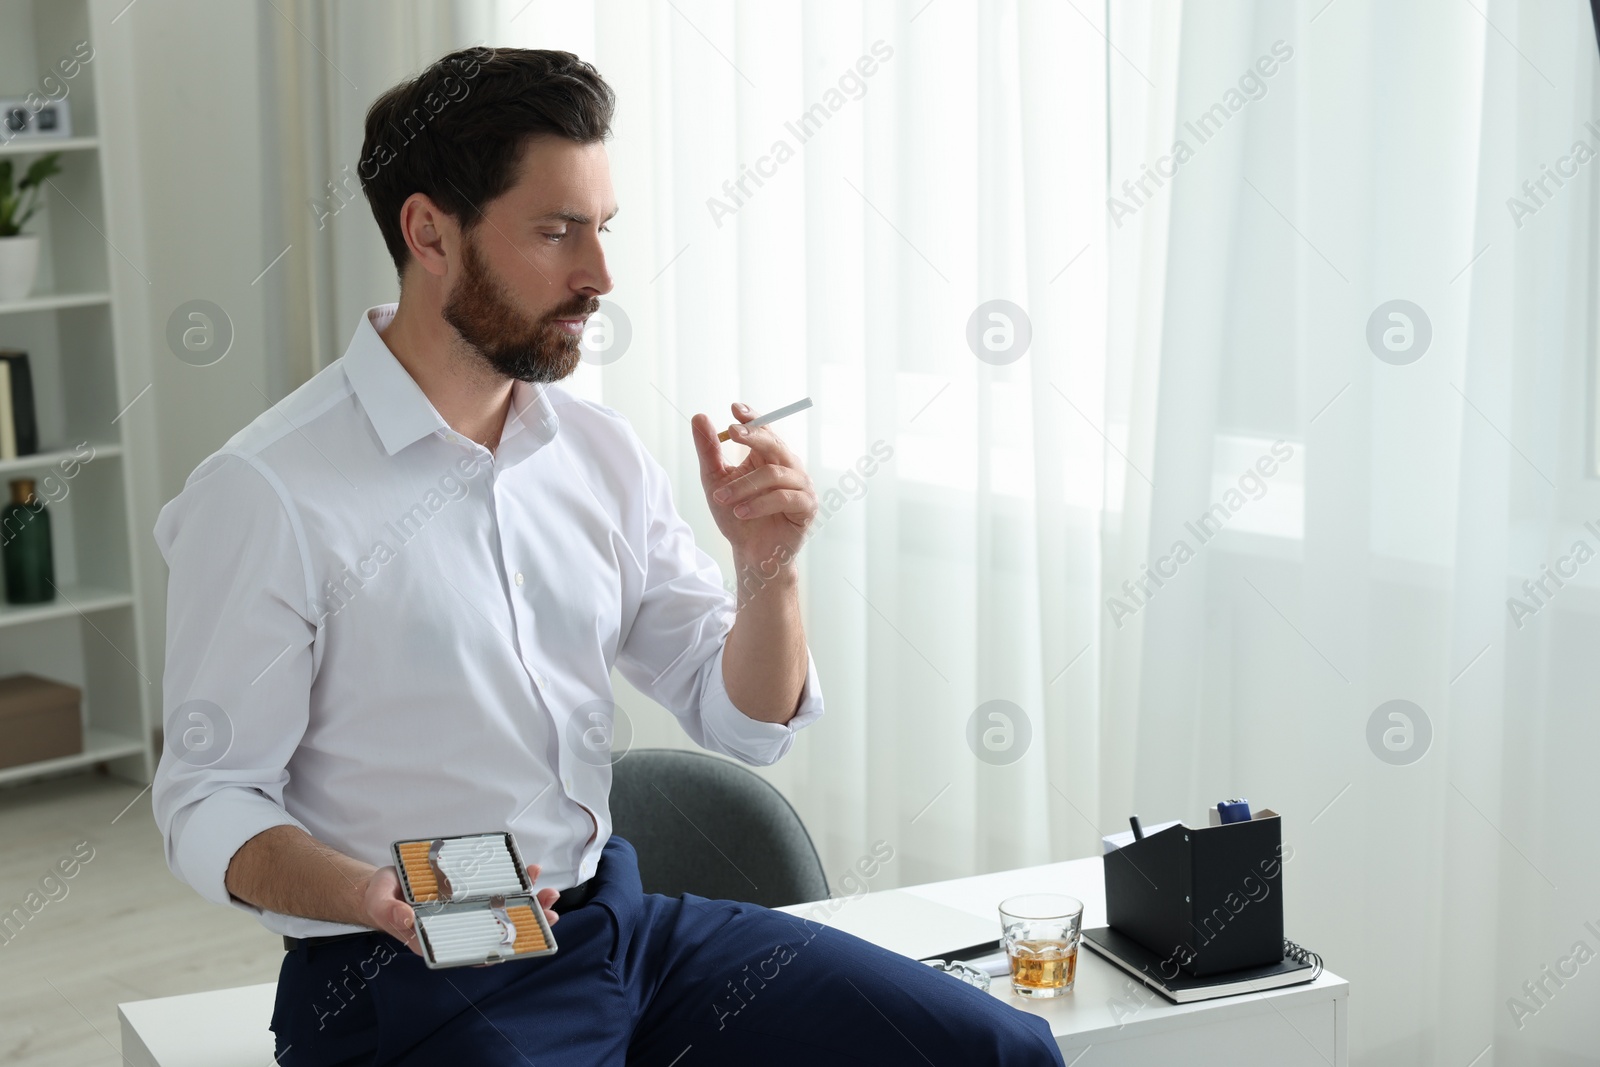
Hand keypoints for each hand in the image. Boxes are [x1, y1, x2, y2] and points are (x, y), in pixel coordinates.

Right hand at [360, 863, 561, 959]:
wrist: (384, 886)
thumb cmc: (383, 899)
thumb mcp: (380, 904)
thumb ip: (390, 913)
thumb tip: (408, 920)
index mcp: (436, 939)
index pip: (470, 951)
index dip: (496, 950)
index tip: (517, 943)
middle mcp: (456, 927)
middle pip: (495, 931)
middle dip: (525, 924)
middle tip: (549, 913)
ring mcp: (465, 910)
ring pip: (501, 911)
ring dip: (527, 902)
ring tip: (549, 892)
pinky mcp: (469, 892)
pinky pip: (495, 891)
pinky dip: (515, 884)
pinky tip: (529, 874)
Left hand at [692, 403, 817, 583]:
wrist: (752, 553)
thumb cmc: (737, 516)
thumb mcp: (715, 481)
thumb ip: (709, 450)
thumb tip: (699, 416)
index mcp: (768, 457)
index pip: (764, 429)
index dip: (753, 417)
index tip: (734, 408)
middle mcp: (788, 466)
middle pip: (775, 443)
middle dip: (753, 436)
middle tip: (731, 432)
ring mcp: (801, 485)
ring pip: (774, 473)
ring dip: (743, 486)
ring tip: (721, 498)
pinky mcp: (807, 507)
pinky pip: (785, 498)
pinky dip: (760, 504)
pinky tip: (741, 512)